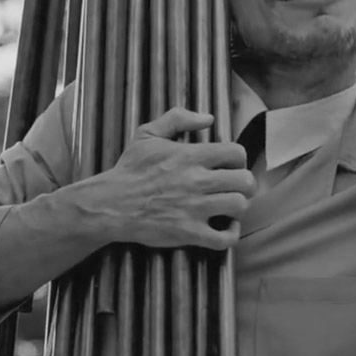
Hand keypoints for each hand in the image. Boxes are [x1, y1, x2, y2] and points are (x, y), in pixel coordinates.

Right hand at [61, 108, 254, 250]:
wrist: (110, 204)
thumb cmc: (129, 171)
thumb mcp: (147, 134)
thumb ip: (178, 118)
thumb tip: (206, 118)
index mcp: (190, 156)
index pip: (237, 153)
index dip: (239, 159)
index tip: (232, 166)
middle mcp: (197, 181)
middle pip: (245, 181)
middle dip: (245, 184)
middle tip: (235, 188)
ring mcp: (194, 208)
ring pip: (239, 206)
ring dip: (239, 207)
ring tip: (230, 207)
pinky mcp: (189, 233)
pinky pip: (225, 238)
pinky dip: (231, 234)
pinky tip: (224, 228)